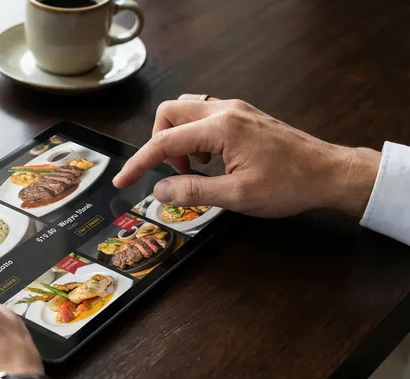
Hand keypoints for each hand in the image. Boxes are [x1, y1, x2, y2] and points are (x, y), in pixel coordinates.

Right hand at [113, 94, 380, 217]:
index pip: (164, 141)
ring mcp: (235, 110)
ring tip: (196, 169)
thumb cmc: (290, 184)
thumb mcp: (237, 196)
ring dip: (179, 139)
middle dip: (159, 143)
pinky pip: (204, 117)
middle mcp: (225, 110)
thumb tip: (160, 190)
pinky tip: (212, 162)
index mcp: (221, 128)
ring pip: (186, 111)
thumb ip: (193, 191)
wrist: (329, 173)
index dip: (139, 162)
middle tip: (173, 174)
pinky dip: (196, 138)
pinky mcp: (243, 116)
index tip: (123, 179)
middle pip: (169, 112)